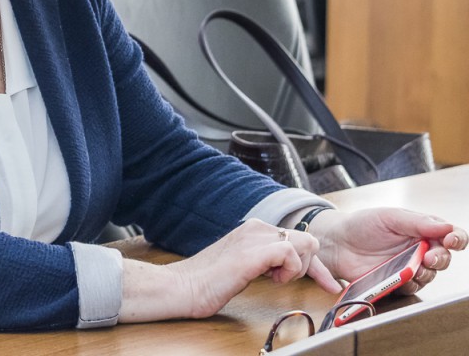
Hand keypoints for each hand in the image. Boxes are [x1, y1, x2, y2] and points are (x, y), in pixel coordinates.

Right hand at [120, 219, 339, 322]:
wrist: (184, 286)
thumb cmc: (208, 282)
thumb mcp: (242, 266)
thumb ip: (263, 260)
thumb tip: (284, 267)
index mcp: (253, 229)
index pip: (297, 239)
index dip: (316, 265)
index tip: (330, 283)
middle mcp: (256, 227)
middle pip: (307, 240)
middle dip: (309, 267)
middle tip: (288, 283)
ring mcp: (255, 238)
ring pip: (304, 243)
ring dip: (298, 268)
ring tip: (275, 280)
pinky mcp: (253, 252)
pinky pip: (290, 253)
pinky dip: (289, 270)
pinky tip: (272, 279)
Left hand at [309, 208, 467, 294]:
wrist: (337, 242)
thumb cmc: (361, 224)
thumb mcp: (388, 217)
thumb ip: (417, 222)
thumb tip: (446, 226)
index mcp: (420, 229)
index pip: (449, 234)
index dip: (456, 238)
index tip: (452, 241)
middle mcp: (418, 248)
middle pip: (443, 258)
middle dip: (441, 258)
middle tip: (429, 257)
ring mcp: (409, 266)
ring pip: (430, 275)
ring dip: (426, 273)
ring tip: (413, 267)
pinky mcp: (398, 281)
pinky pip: (413, 288)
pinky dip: (411, 284)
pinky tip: (403, 277)